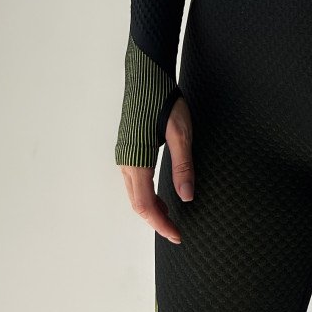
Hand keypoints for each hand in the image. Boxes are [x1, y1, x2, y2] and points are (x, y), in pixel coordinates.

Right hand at [118, 95, 195, 243]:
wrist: (147, 76)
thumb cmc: (165, 101)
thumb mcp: (182, 133)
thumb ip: (183, 166)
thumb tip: (187, 197)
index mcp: (137, 160)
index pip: (145, 205)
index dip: (161, 224)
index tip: (177, 236)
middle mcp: (125, 162)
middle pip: (137, 204)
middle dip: (156, 221)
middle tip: (176, 231)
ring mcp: (124, 155)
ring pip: (133, 194)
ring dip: (151, 209)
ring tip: (171, 216)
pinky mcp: (127, 149)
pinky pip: (133, 182)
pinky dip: (146, 195)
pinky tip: (160, 194)